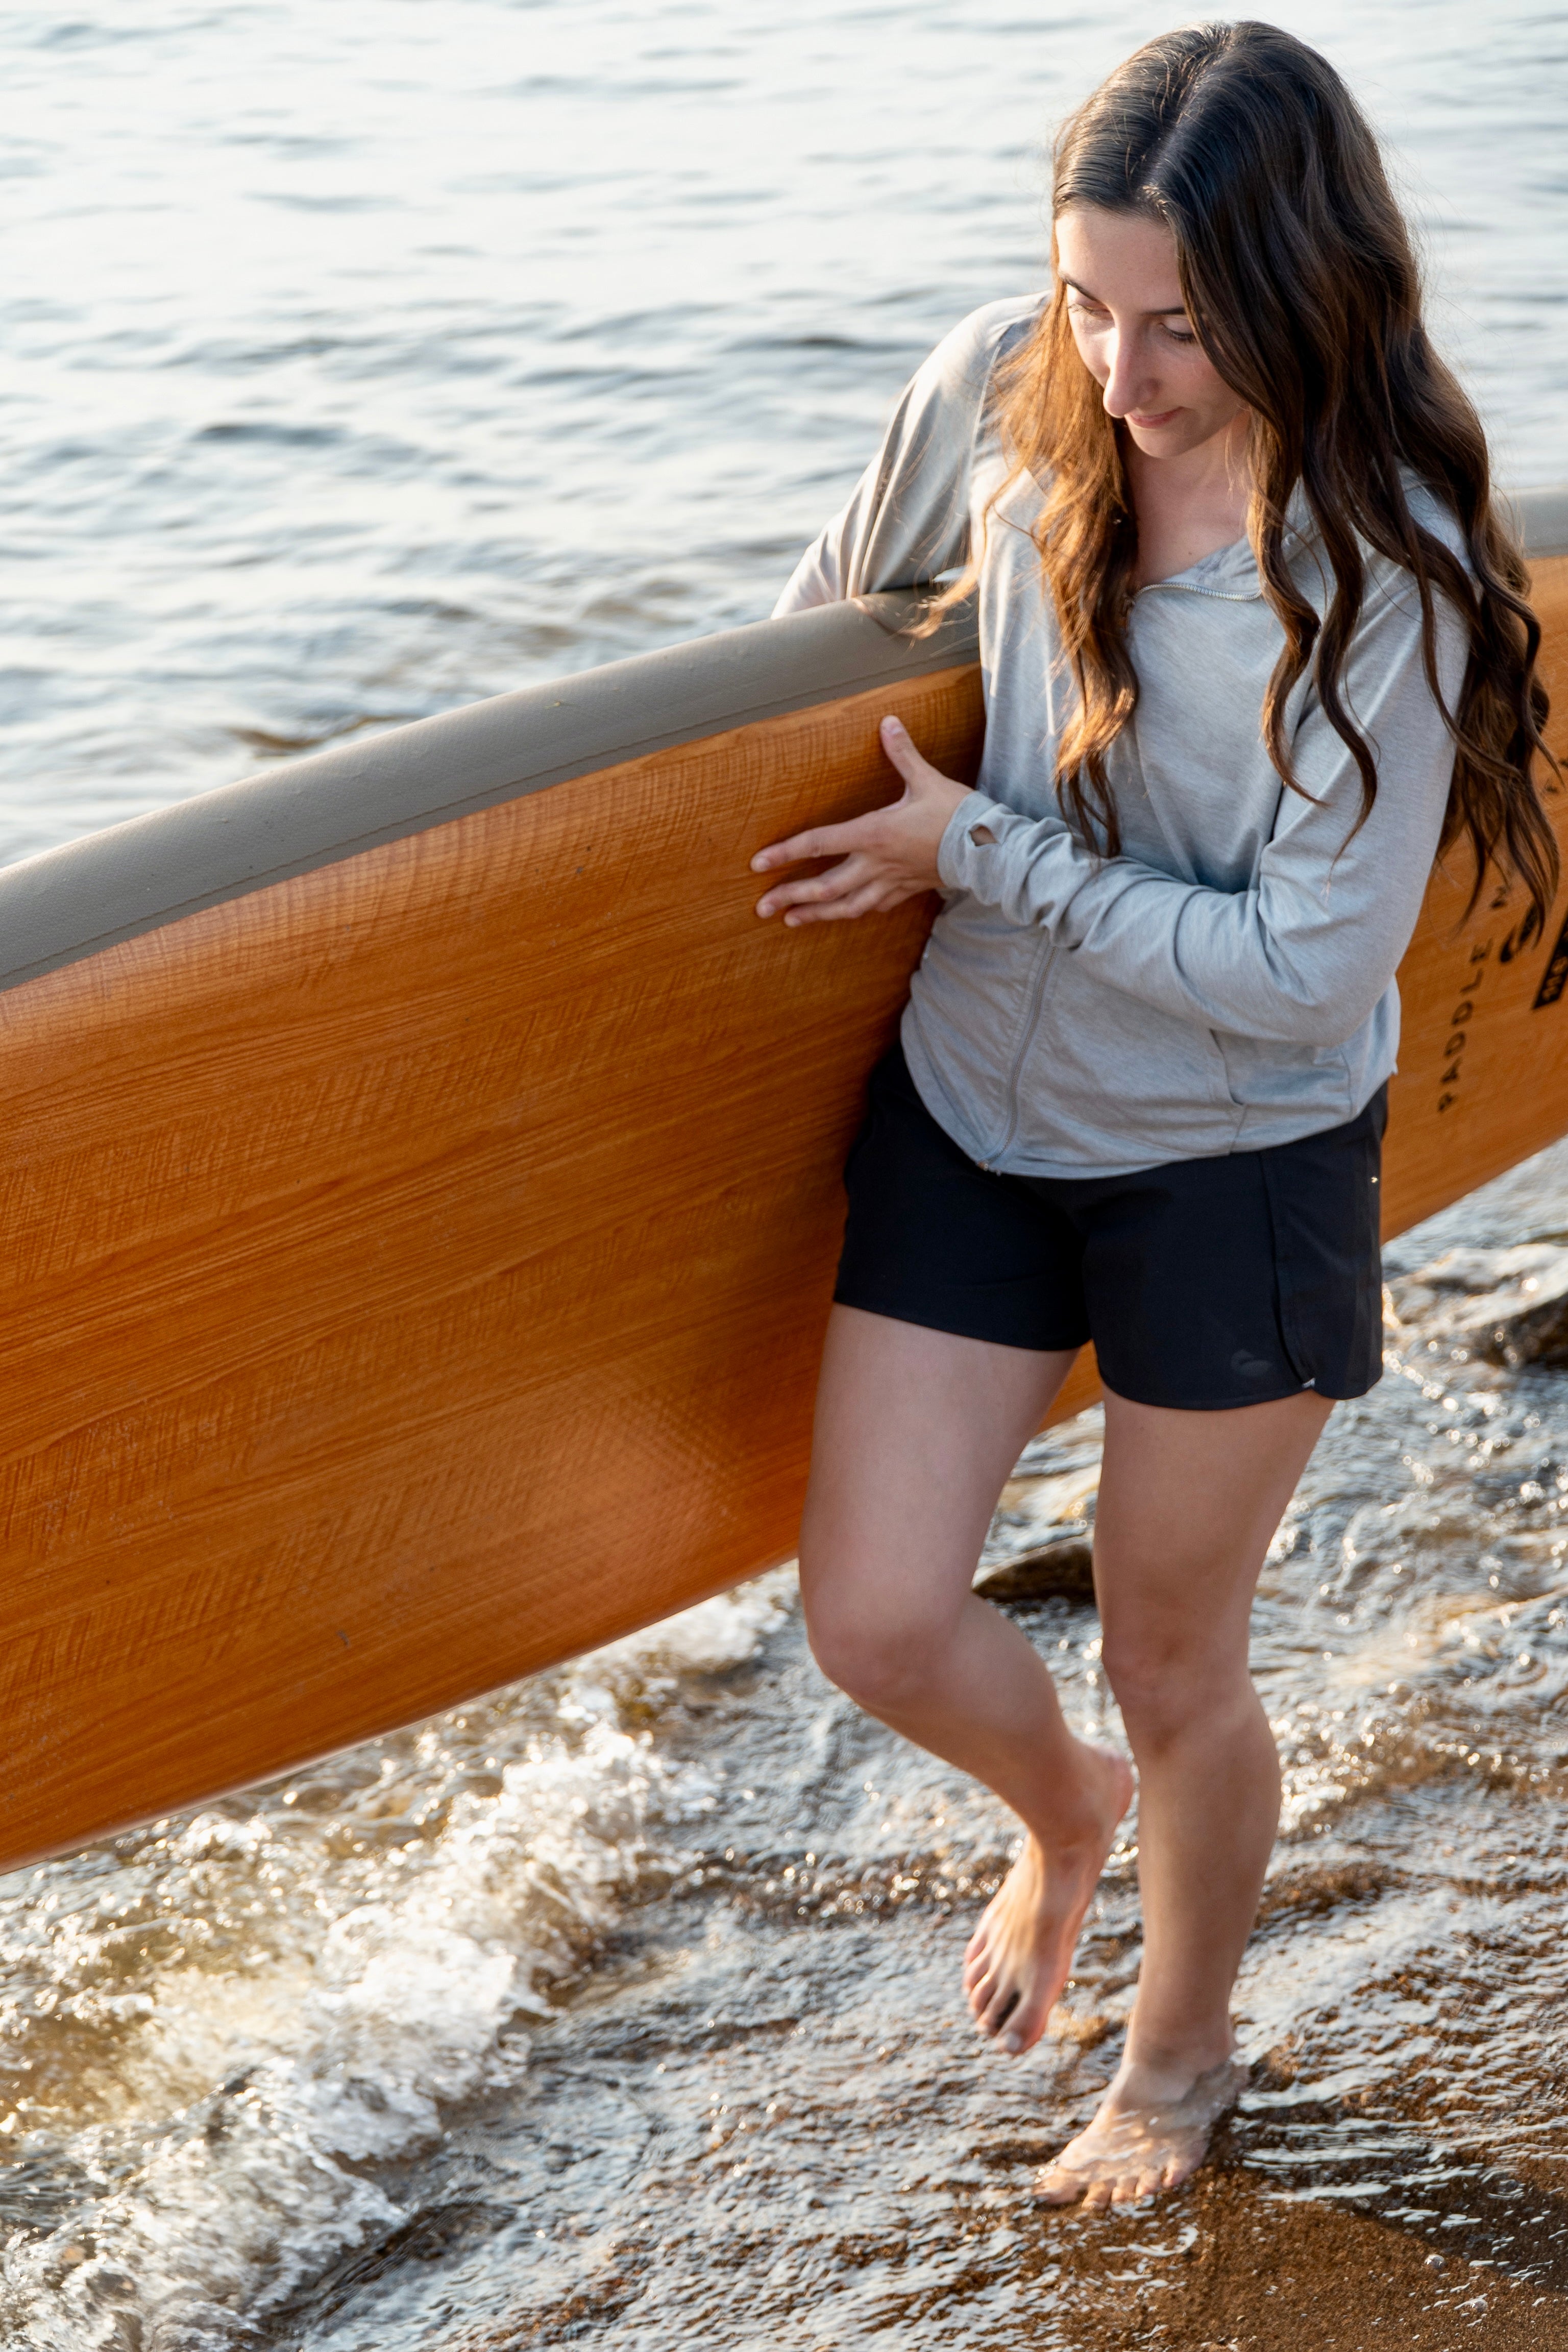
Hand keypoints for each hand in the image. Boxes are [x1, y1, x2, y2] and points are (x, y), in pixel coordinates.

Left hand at [751, 715, 968, 925]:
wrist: (989, 851)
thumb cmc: (957, 814)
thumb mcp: (926, 780)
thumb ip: (902, 753)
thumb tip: (887, 722)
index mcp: (874, 834)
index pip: (819, 843)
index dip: (786, 853)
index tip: (758, 863)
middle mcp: (876, 863)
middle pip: (824, 887)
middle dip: (791, 897)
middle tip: (761, 908)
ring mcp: (890, 882)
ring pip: (845, 907)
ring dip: (816, 915)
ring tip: (790, 922)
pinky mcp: (906, 891)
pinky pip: (872, 907)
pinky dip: (852, 912)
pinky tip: (840, 915)